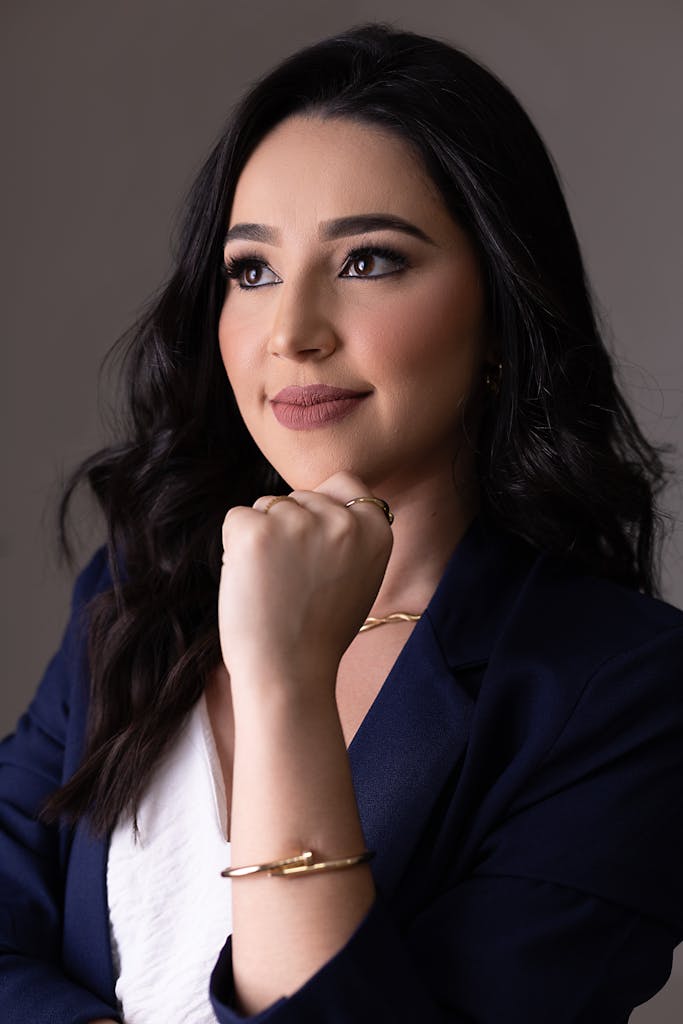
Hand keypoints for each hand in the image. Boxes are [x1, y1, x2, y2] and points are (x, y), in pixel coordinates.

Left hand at [218, 471, 392, 691]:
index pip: (344, 483)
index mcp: (376, 530)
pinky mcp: (256, 532)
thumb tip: (321, 500)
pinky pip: (236, 519)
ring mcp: (299, 523)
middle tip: (291, 580)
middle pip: (298, 497)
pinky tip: (249, 582)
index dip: (322, 507)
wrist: (289, 673)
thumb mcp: (358, 578)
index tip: (314, 543)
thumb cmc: (318, 632)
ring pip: (266, 507)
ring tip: (273, 586)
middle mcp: (342, 521)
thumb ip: (349, 537)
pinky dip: (233, 548)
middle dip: (286, 527)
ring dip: (260, 539)